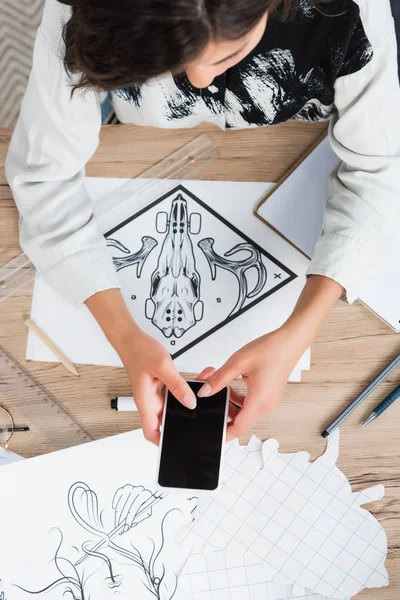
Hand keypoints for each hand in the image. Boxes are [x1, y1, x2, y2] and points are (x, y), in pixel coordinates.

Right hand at [85, 290, 195, 445]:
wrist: (131, 338)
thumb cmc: (138, 351)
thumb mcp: (162, 367)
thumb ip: (177, 385)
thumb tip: (190, 402)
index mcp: (146, 401)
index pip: (151, 431)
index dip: (162, 442)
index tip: (177, 445)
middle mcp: (150, 400)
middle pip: (168, 420)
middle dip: (185, 418)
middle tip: (202, 414)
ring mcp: (156, 393)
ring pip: (176, 404)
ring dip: (190, 398)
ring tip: (205, 389)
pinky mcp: (161, 385)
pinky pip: (177, 391)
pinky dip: (189, 386)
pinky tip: (200, 379)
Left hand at [197, 327, 301, 440]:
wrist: (290, 342)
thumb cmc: (271, 350)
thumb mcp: (238, 363)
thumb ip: (219, 379)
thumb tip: (205, 391)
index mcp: (260, 401)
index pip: (239, 428)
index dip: (225, 434)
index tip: (213, 434)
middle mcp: (266, 405)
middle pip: (240, 420)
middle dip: (224, 411)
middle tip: (213, 398)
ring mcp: (269, 401)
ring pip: (244, 412)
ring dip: (231, 404)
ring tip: (222, 387)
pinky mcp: (269, 396)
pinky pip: (251, 404)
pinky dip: (239, 399)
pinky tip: (232, 385)